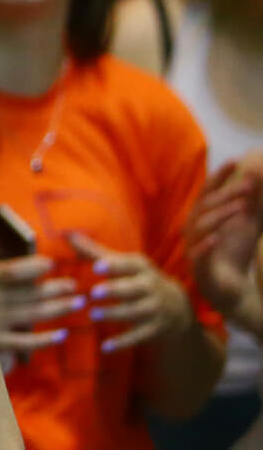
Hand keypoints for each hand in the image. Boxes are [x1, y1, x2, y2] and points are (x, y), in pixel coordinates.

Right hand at [0, 240, 79, 360]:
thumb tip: (1, 234)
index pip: (16, 270)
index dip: (36, 266)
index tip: (51, 264)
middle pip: (33, 292)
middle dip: (58, 288)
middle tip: (74, 286)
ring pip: (35, 315)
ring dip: (60, 308)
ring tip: (77, 303)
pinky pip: (27, 343)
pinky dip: (47, 340)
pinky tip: (62, 335)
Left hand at [68, 233, 193, 352]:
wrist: (176, 306)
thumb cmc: (136, 278)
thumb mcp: (122, 263)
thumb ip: (93, 251)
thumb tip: (66, 233)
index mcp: (141, 268)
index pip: (129, 264)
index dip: (114, 265)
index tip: (96, 266)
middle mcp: (151, 286)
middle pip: (134, 288)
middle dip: (116, 290)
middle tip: (94, 292)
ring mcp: (154, 308)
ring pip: (135, 312)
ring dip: (116, 314)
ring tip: (94, 315)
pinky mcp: (154, 328)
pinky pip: (138, 336)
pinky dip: (122, 342)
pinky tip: (105, 347)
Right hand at [184, 160, 261, 317]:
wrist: (232, 288)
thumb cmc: (235, 251)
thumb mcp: (248, 223)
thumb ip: (251, 202)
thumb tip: (256, 174)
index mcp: (203, 216)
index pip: (208, 192)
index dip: (219, 177)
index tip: (234, 161)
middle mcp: (194, 229)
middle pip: (205, 207)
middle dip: (226, 194)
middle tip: (248, 186)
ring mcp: (193, 248)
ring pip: (200, 228)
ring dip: (219, 216)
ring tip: (240, 208)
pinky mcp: (197, 269)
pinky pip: (196, 255)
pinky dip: (204, 245)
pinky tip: (216, 237)